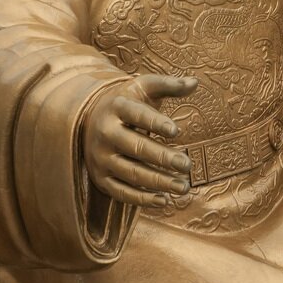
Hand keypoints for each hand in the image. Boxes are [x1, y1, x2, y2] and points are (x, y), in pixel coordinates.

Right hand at [83, 74, 197, 207]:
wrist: (87, 119)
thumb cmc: (125, 104)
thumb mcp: (142, 88)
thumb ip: (168, 85)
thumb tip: (195, 82)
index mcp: (116, 107)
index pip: (136, 114)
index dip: (155, 122)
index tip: (176, 131)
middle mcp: (105, 132)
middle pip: (135, 147)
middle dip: (162, 157)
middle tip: (187, 164)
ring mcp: (101, 157)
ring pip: (131, 173)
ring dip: (158, 182)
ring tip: (184, 186)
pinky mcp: (101, 178)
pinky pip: (122, 192)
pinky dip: (142, 199)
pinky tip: (165, 200)